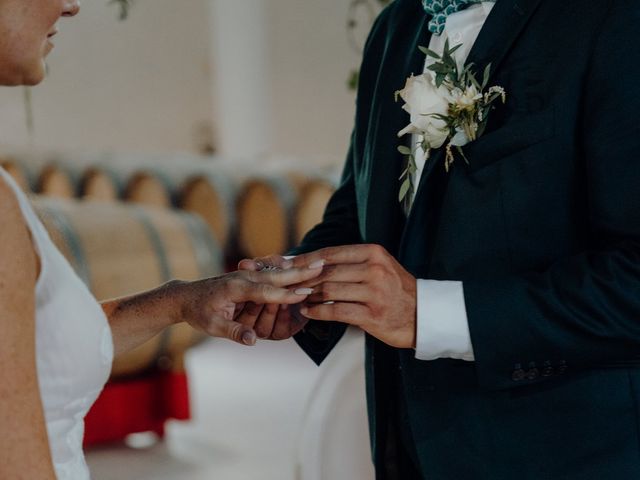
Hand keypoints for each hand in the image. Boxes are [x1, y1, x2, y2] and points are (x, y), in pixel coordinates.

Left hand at [173, 265, 320, 345]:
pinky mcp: (248, 275)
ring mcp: (246, 275)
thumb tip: (254, 341)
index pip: (266, 292)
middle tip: (321, 266)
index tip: (306, 293)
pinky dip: (287, 269)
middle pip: (276, 275)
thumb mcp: (212, 326)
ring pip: (276, 271)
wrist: (185, 296)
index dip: (286, 294)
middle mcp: (243, 277)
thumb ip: (234, 331)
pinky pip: (271, 272)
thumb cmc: (199, 312)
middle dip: (299, 272)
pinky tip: (302, 267)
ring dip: (297, 268)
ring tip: (318, 264)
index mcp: (235, 288)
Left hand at [293, 244, 416, 348]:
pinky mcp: (372, 315)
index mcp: (374, 253)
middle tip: (286, 283)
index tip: (288, 264)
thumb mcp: (380, 267)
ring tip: (296, 298)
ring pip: (329, 291)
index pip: (331, 253)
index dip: (306, 259)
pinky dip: (318, 312)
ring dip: (308, 296)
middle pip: (327, 272)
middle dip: (303, 279)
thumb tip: (315, 262)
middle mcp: (374, 270)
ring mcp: (374, 293)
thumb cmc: (396, 291)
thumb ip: (352, 263)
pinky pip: (336, 311)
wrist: (424, 316)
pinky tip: (308, 312)